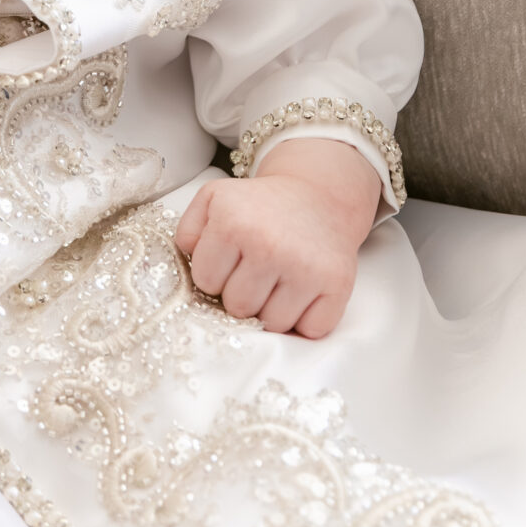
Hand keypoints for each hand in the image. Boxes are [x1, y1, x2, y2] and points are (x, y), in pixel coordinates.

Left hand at [174, 139, 380, 338]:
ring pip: (272, 325)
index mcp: (232, 222)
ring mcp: (306, 267)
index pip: (206, 283)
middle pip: (238, 308)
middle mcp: (269, 245)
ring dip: (273, 309)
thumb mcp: (215, 199)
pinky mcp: (337, 285)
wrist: (318, 196)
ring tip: (279, 279)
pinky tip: (303, 291)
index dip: (216, 274)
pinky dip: (306, 319)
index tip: (231, 260)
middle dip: (243, 294)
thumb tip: (189, 260)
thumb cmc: (260, 206)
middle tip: (257, 269)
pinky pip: (310, 331)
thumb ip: (188, 229)